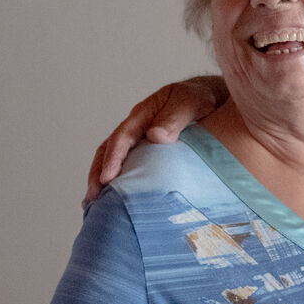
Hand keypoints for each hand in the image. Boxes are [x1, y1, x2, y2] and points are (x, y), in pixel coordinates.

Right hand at [85, 76, 225, 202]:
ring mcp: (140, 141)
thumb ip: (175, 118)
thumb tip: (155, 136)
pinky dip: (120, 183)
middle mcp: (136, 129)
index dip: (113, 158)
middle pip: (108, 151)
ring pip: (114, 161)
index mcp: (142, 115)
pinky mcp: (147, 153)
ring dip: (103, 181)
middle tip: (93, 198)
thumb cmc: (198, 99)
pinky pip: (130, 168)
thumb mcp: (190, 103)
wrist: (210, 98)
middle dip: (98, 174)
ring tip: (95, 205)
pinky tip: (116, 201)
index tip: (108, 178)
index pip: (122, 137)